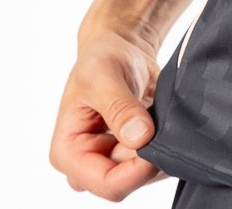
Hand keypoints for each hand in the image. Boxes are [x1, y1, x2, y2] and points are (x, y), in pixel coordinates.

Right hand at [49, 28, 167, 200]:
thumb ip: (120, 108)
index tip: (159, 140)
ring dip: (158, 148)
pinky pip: (153, 163)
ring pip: (143, 175)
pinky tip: (163, 119)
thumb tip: (140, 138)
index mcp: (67, 153)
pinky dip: (164, 144)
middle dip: (149, 156)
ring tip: (159, 113)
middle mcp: (84, 166)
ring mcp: (107, 162)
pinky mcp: (128, 156)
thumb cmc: (102, 57)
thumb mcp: (104, 76)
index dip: (137, 171)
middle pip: (127, 182)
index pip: (106, 183)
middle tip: (163, 120)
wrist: (119, 46)